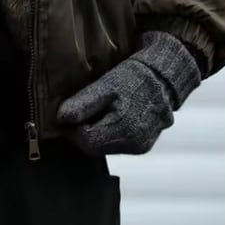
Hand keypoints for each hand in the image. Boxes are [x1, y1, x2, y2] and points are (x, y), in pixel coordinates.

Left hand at [56, 31, 200, 154]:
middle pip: (94, 148)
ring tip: (93, 111)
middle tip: (77, 112)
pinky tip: (107, 117)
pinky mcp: (143, 145)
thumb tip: (60, 119)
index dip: (72, 129)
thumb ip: (83, 104)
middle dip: (82, 132)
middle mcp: (133, 145)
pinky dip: (107, 134)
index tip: (67, 114)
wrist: (164, 76)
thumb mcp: (106, 85)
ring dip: (94, 133)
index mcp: (124, 130)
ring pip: (104, 147)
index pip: (86, 142)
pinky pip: (117, 145)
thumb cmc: (134, 77)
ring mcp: (140, 147)